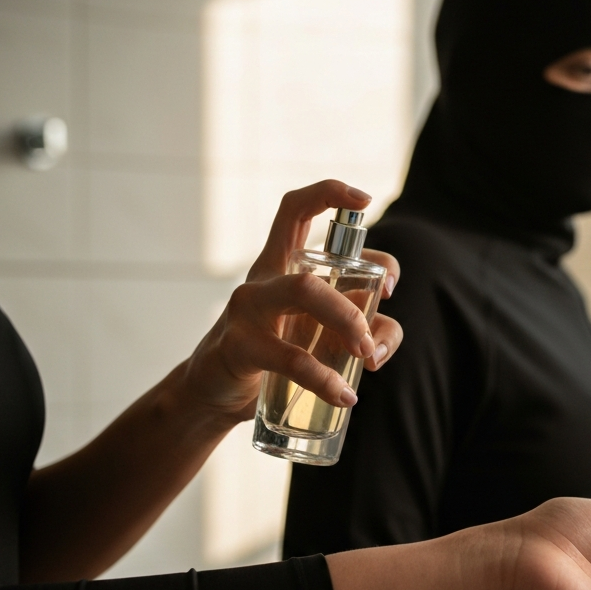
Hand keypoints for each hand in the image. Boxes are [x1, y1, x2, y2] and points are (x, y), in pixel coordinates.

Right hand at [182, 180, 403, 421]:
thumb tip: (376, 348)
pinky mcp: (239, 346)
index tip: (365, 203)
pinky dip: (323, 378)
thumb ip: (362, 331)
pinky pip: (289, 357)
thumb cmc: (270, 359)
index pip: (295, 209)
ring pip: (304, 290)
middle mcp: (262, 278)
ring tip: (364, 357)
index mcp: (279, 264)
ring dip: (346, 320)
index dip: (330, 194)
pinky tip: (344, 395)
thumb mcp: (320, 338)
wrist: (214, 395)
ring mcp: (247, 308)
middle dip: (357, 289)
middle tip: (370, 337)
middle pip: (312, 255)